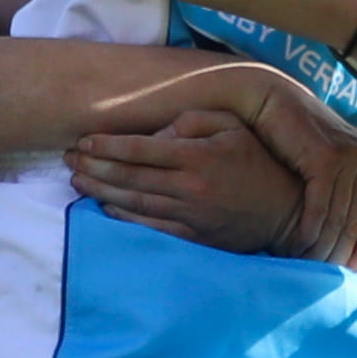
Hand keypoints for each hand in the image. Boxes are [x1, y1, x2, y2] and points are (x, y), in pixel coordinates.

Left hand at [70, 103, 356, 264]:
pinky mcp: (195, 237)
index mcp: (197, 156)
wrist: (289, 211)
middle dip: (93, 167)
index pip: (140, 149)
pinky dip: (124, 217)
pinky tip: (105, 208)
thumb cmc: (259, 161)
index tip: (84, 140)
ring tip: (76, 180)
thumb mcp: (234, 127)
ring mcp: (190, 216)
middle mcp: (189, 187)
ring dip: (100, 191)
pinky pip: (151, 227)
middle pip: (129, 177)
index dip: (106, 145)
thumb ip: (195, 120)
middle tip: (67, 159)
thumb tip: (160, 132)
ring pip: (133, 202)